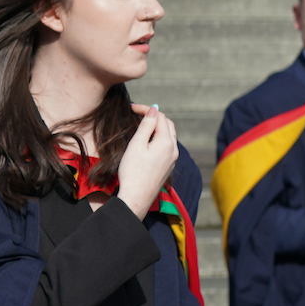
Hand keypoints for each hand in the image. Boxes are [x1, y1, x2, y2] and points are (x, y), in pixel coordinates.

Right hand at [114, 105, 177, 219]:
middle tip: (137, 113)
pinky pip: (168, 146)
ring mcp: (172, 159)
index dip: (146, 109)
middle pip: (168, 124)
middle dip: (154, 116)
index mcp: (166, 142)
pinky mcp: (168, 167)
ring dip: (158, 127)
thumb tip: (154, 110)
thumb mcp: (136, 145)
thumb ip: (146, 125)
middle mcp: (174, 149)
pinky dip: (159, 138)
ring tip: (142, 124)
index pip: (160, 116)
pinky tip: (148, 141)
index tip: (131, 107)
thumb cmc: (133, 172)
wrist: (136, 198)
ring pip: (169, 136)